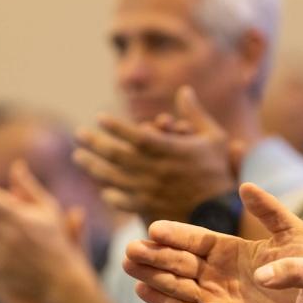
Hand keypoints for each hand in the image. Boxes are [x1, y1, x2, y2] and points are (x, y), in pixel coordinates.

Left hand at [74, 87, 238, 223]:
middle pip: (117, 154)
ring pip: (114, 177)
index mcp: (169, 150)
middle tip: (79, 135)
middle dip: (95, 143)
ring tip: (80, 158)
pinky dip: (112, 195)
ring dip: (94, 166)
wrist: (223, 211)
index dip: (115, 126)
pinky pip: (124, 201)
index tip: (100, 118)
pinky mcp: (150, 208)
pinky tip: (103, 189)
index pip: (135, 135)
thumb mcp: (214, 138)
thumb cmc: (218, 172)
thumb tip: (184, 90)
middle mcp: (154, 169)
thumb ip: (195, 114)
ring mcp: (150, 190)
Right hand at [123, 183, 302, 302]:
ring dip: (151, 275)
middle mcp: (215, 273)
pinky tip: (141, 290)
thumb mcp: (294, 235)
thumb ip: (271, 210)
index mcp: (229, 250)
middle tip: (130, 248)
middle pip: (178, 260)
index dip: (175, 234)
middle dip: (154, 254)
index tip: (155, 229)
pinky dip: (162, 302)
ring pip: (175, 284)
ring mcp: (212, 298)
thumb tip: (244, 186)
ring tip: (129, 265)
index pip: (195, 239)